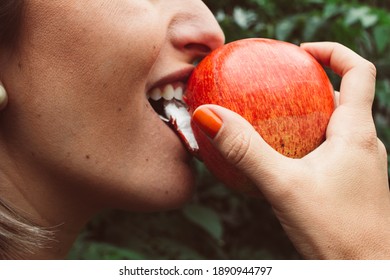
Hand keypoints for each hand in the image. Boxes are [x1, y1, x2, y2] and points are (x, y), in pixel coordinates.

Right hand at [192, 42, 389, 258]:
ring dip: (306, 115)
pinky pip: (329, 150)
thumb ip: (245, 150)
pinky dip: (306, 142)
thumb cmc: (337, 232)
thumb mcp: (283, 186)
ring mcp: (360, 164)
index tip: (300, 51)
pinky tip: (282, 159)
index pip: (358, 71)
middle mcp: (364, 144)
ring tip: (273, 120)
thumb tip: (210, 116)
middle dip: (310, 85)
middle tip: (276, 87)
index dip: (332, 51)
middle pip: (342, 97)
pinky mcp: (350, 183)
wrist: (366, 273)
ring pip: (334, 125)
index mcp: (357, 133)